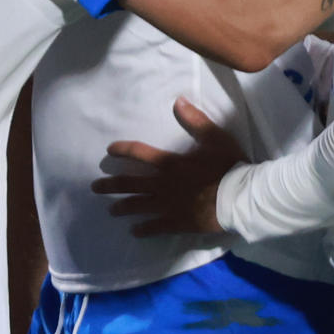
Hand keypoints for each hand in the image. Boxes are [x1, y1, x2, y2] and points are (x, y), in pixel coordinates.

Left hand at [91, 98, 245, 237]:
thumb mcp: (215, 137)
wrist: (239, 199)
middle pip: (130, 184)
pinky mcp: (177, 222)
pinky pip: (155, 227)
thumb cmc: (228, 166)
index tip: (109, 150)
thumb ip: (195, 120)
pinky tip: (134, 231)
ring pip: (138, 206)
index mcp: (170, 162)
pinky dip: (143, 229)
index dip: (123, 150)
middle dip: (110, 185)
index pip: (139, 153)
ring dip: (122, 207)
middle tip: (94, 187)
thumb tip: (178, 101)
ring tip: (110, 210)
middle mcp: (163, 184)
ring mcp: (168, 205)